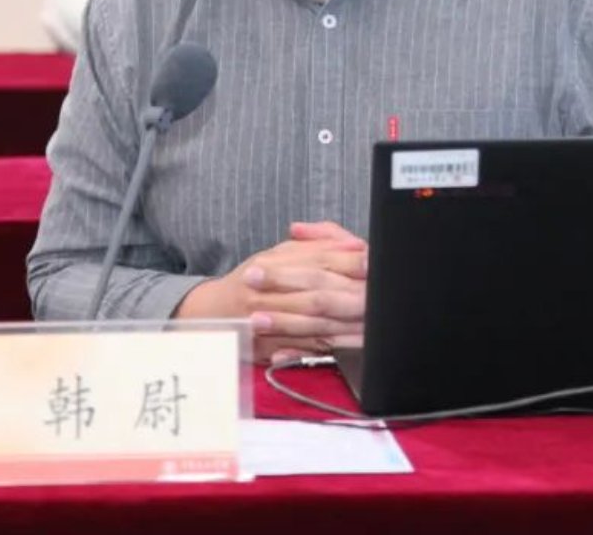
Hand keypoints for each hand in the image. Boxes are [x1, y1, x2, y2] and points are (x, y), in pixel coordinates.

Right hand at [175, 221, 367, 362]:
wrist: (213, 312)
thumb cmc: (253, 280)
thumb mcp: (280, 252)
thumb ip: (317, 245)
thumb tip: (351, 243)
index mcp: (273, 262)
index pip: (317, 259)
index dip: (348, 260)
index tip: (371, 260)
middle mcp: (269, 290)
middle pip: (318, 291)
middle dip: (353, 292)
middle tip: (379, 293)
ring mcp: (269, 321)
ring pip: (314, 322)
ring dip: (346, 322)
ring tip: (372, 321)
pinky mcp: (271, 347)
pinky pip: (305, 348)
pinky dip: (329, 346)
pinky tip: (350, 344)